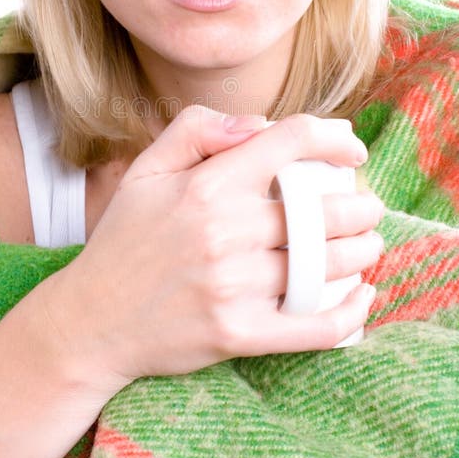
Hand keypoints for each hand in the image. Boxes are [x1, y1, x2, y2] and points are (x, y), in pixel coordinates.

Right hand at [45, 108, 380, 395]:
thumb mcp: (146, 169)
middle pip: (322, 208)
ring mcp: (233, 286)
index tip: (352, 151)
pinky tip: (363, 297)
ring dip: (362, 251)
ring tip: (368, 245)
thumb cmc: (123, 239)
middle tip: (367, 207)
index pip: (288, 142)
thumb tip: (258, 124)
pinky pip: (314, 326)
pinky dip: (350, 314)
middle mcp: (224, 231)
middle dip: (360, 205)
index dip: (333, 139)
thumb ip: (197, 129)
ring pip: (326, 264)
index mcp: (207, 184)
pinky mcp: (238, 333)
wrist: (90, 320)